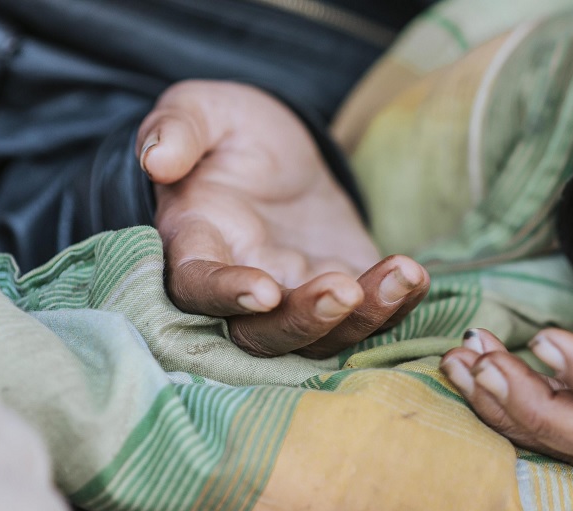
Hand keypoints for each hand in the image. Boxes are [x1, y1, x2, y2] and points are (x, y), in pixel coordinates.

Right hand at [137, 80, 428, 357]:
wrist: (280, 152)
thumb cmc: (231, 132)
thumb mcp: (202, 110)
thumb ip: (178, 128)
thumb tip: (158, 158)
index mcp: (198, 244)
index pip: (199, 286)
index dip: (227, 296)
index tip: (262, 292)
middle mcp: (244, 283)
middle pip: (265, 334)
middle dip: (306, 320)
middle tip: (344, 290)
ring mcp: (297, 294)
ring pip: (322, 336)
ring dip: (363, 317)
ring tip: (400, 274)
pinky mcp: (343, 287)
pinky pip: (369, 315)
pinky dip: (395, 305)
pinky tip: (415, 275)